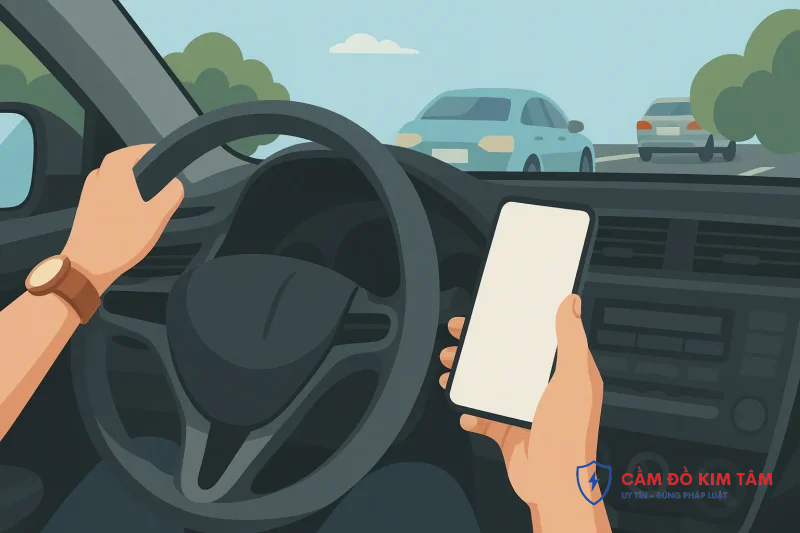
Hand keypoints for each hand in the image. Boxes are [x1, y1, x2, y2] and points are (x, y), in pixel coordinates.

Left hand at [61, 145, 183, 292]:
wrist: (87, 265)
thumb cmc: (123, 238)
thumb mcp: (158, 216)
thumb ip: (171, 193)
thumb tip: (174, 184)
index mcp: (115, 172)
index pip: (136, 151)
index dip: (150, 151)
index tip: (163, 155)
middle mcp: (99, 176)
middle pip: (121, 161)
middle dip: (138, 164)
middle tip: (156, 172)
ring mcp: (89, 192)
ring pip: (112, 176)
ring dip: (127, 178)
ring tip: (145, 192)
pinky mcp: (86, 207)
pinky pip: (106, 190)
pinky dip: (119, 192)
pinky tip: (130, 210)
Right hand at [439, 295, 604, 514]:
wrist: (553, 485)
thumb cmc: (570, 436)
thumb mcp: (573, 380)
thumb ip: (571, 340)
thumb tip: (571, 303)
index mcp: (562, 372)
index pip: (534, 338)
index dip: (511, 323)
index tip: (487, 313)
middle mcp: (542, 388)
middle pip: (505, 359)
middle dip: (478, 349)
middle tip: (456, 340)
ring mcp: (523, 410)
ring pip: (489, 384)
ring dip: (467, 376)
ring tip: (448, 371)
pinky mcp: (508, 431)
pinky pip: (483, 416)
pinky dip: (470, 412)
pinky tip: (465, 410)